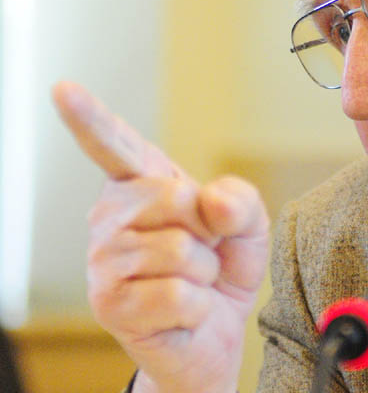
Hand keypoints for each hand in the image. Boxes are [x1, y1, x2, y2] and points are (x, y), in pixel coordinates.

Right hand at [52, 82, 269, 392]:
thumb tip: (209, 201)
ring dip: (205, 271)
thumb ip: (239, 200)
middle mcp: (112, 216)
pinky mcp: (109, 304)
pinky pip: (176, 294)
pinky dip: (197, 304)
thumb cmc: (224, 268)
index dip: (89, 117)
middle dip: (207, 229)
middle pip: (174, 197)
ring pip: (180, 249)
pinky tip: (183, 310)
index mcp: (142, 185)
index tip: (63, 89)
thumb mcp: (248, 225)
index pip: (115, 145)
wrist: (215, 332)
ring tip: (192, 280)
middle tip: (201, 250)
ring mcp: (104, 261)